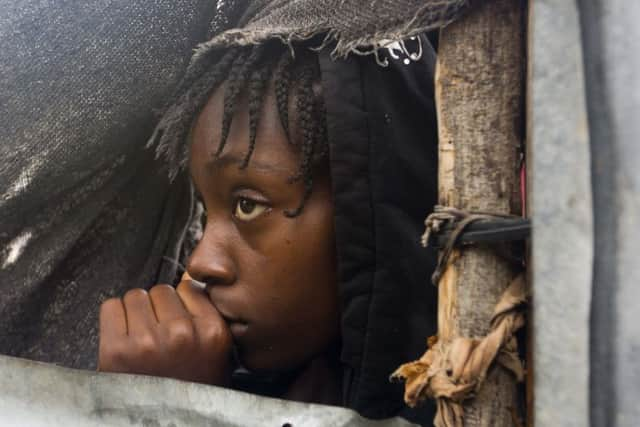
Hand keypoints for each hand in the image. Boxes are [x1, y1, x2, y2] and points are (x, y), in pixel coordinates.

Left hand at [98, 274, 231, 384]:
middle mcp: (181, 334)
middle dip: (157, 308)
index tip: (177, 317)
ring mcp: (148, 342)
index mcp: (211, 332)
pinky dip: (114, 318)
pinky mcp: (116, 350)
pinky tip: (123, 338)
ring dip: (135, 312)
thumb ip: (205, 314)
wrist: (165, 423)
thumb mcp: (215, 352)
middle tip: (158, 332)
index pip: (189, 287)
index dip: (181, 302)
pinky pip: (111, 307)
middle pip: (161, 290)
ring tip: (141, 337)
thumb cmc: (189, 388)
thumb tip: (186, 278)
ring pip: (135, 296)